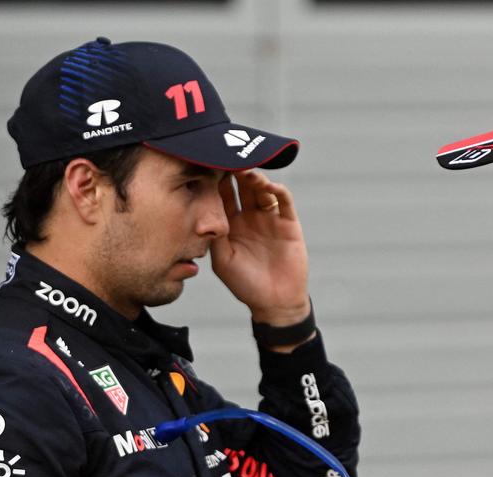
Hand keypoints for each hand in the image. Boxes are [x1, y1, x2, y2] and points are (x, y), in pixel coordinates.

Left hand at [213, 171, 309, 325]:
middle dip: (236, 172)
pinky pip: (284, 201)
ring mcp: (270, 218)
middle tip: (228, 158)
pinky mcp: (288, 223)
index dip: (217, 180)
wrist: (275, 302)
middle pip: (243, 186)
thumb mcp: (222, 261)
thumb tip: (204, 210)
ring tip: (247, 171)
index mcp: (231, 223)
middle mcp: (250, 216)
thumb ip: (214, 235)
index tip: (209, 164)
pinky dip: (277, 190)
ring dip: (255, 178)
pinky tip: (268, 186)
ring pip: (262, 189)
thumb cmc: (245, 285)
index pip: (223, 194)